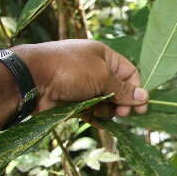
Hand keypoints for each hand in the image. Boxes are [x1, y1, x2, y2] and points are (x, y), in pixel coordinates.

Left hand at [12, 40, 147, 117]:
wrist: (31, 79)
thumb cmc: (69, 69)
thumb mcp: (102, 76)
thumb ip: (124, 90)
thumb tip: (145, 97)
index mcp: (103, 56)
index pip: (129, 73)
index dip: (136, 90)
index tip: (140, 108)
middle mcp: (94, 69)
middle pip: (118, 89)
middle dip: (121, 102)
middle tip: (121, 113)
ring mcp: (82, 85)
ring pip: (105, 102)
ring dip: (107, 110)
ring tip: (99, 112)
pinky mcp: (72, 100)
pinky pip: (90, 110)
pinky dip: (94, 116)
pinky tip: (93, 120)